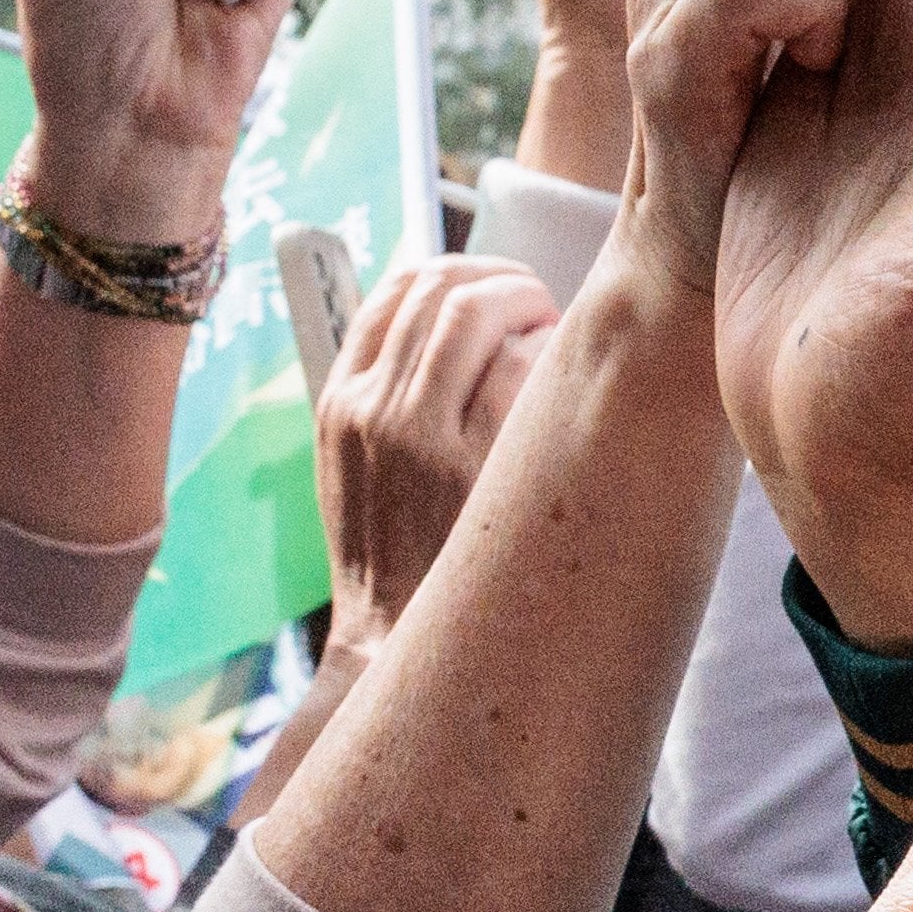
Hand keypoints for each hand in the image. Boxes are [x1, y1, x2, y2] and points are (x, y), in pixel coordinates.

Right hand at [309, 256, 557, 649]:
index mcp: (341, 401)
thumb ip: (387, 394)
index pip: (395, 291)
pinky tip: (570, 382)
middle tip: (540, 305)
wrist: (398, 641)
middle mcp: (376, 408)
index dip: (455, 271)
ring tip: (558, 335)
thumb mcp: (358, 466)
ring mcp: (426, 435)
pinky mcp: (480, 463)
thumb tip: (446, 324)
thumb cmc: (395, 553)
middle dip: (504, 281)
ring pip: (479, 313)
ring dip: (531, 306)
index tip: (494, 285)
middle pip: (443, 289)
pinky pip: (523, 365)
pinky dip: (552, 353)